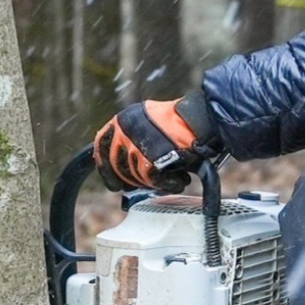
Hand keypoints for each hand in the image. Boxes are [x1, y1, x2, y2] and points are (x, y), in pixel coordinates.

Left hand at [94, 97, 212, 190]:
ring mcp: (136, 145)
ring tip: (171, 175)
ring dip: (154, 182)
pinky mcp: (150, 159)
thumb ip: (131, 141)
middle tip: (147, 184)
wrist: (203, 120)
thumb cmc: (181, 126)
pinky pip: (154, 182)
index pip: (101, 147)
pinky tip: (179, 179)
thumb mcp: (147, 125)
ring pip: (137, 177)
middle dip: (132, 180)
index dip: (106, 169)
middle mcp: (125, 131)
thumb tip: (119, 168)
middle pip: (118, 168)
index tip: (114, 182)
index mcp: (122, 120)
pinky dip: (169, 184)